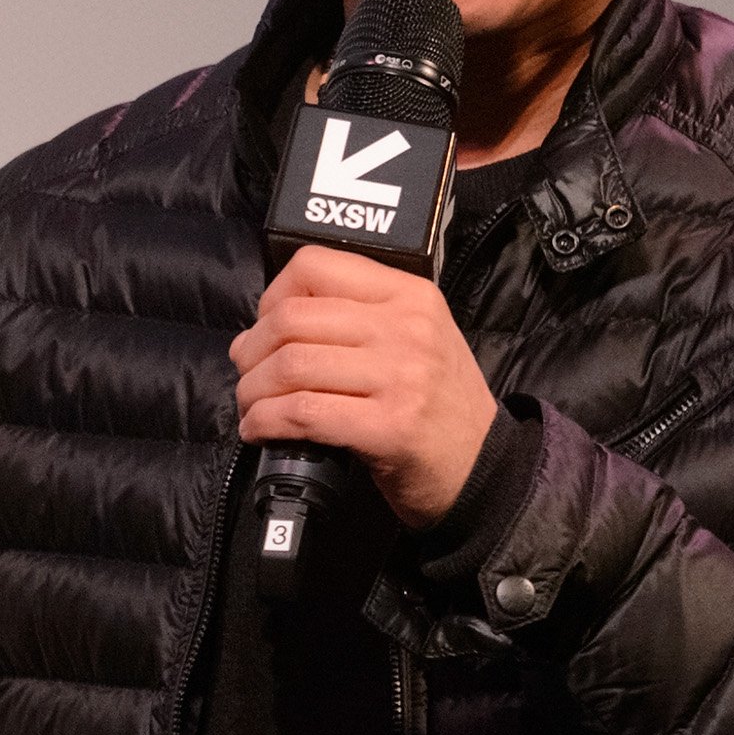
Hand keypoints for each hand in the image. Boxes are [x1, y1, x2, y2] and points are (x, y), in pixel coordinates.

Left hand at [230, 246, 497, 527]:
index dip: (273, 295)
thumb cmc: (439, 405)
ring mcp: (401, 377)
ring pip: (292, 365)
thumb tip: (267, 321)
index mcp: (411, 295)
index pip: (317, 266)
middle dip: (254, 350)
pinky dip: (267, 422)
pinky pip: (303, 414)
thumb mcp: (417, 338)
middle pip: (294, 318)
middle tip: (248, 373)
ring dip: (254, 390)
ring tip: (252, 405)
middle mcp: (407, 328)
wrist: (484, 469)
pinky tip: (261, 431)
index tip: (266, 326)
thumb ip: (358, 316)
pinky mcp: (389, 427)